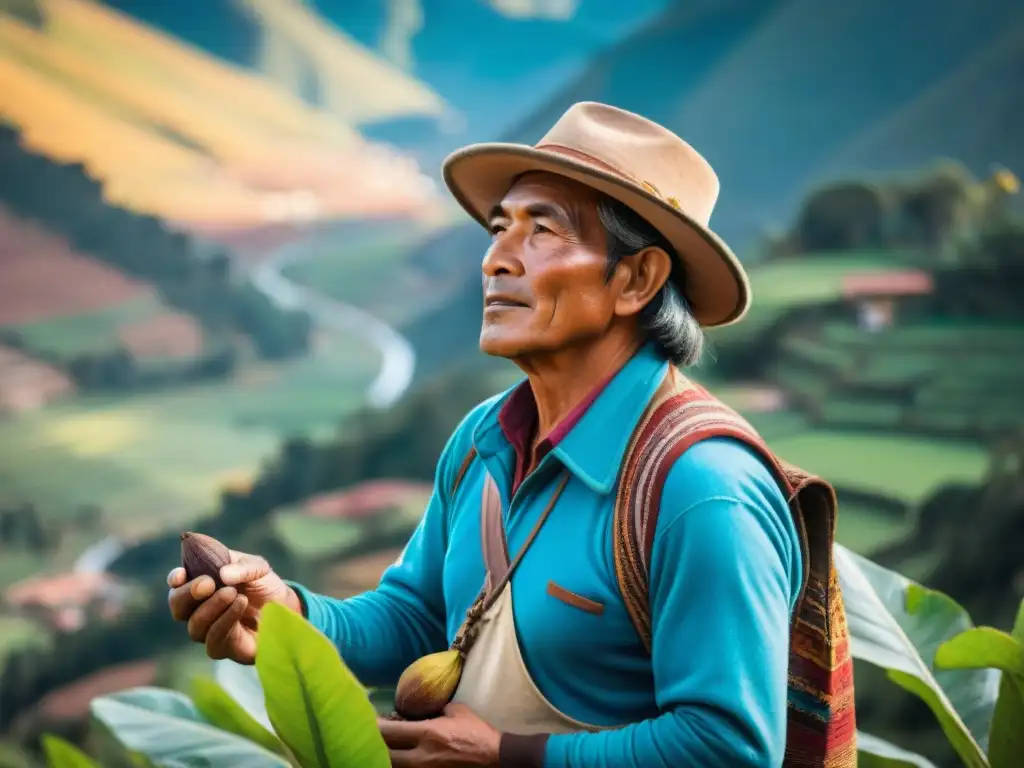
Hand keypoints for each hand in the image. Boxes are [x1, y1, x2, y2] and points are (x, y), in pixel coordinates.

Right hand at [167, 548, 301, 664]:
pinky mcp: (223, 648)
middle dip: (188, 594)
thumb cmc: (265, 585)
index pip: (177, 584)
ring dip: (212, 607)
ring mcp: (209, 630)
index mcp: (202, 584)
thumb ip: (242, 566)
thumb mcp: (258, 567)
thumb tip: (223, 574)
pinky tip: (240, 605)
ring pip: (194, 626)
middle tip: (208, 583)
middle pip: (177, 607)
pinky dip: (225, 621)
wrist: (287, 609)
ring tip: (234, 593)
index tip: (181, 575)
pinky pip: (213, 640)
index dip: (175, 579)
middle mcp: (200, 609)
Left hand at [378, 703, 500, 766]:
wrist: (495, 758)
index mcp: (427, 734)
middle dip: (375, 744)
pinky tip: (399, 757)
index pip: (389, 732)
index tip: (367, 718)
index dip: (374, 725)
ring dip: (387, 757)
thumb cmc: (476, 733)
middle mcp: (421, 756)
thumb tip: (420, 708)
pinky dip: (400, 764)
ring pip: (394, 766)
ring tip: (383, 747)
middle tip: (370, 735)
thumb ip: (436, 709)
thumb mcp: (457, 711)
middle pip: (385, 754)